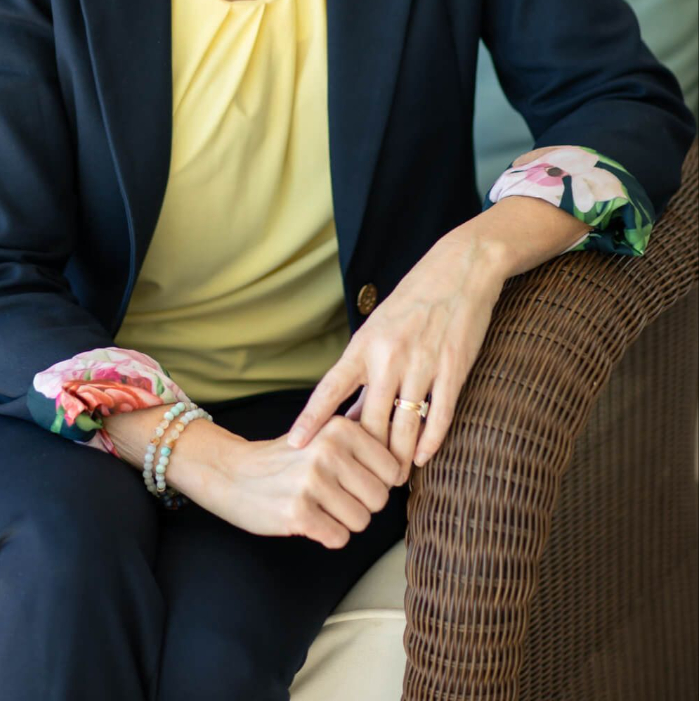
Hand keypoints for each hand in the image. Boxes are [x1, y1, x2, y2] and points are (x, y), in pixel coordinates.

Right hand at [208, 417, 404, 548]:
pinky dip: (327, 535)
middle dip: (361, 504)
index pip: (392, 469)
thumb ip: (361, 444)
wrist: (232, 473)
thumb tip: (404, 468)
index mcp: (340, 428)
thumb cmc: (287, 459)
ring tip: (318, 505)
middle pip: (379, 499)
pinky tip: (308, 519)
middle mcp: (328, 450)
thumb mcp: (323, 435)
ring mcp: (312, 481)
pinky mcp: (297, 512)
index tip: (353, 480)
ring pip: (361, 521)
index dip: (377, 481)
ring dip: (343, 522)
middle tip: (333, 496)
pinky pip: (339, 538)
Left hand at [285, 230, 506, 482]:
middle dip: (365, 457)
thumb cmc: (412, 302)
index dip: (311, 419)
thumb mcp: (378, 330)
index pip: (330, 388)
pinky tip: (424, 458)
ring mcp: (421, 364)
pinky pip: (438, 416)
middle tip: (362, 482)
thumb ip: (364, 374)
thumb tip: (346, 418)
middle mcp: (388, 357)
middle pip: (369, 422)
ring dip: (399, 459)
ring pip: (404, 427)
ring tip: (394, 479)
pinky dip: (430, 442)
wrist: (458, 270)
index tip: (294, 444)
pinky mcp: (452, 369)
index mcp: (364, 345)